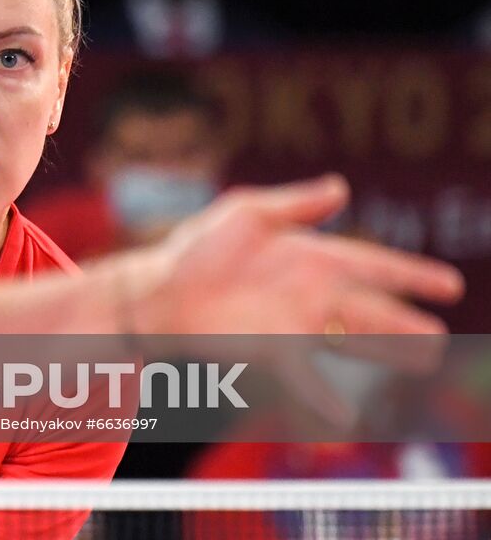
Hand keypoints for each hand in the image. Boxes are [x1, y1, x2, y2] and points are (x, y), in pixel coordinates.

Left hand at [120, 175, 462, 427]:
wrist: (155, 290)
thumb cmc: (196, 248)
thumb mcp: (244, 213)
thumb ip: (293, 203)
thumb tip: (340, 186)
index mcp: (310, 256)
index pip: (370, 263)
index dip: (409, 274)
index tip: (448, 285)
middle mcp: (310, 292)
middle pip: (370, 308)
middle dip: (405, 322)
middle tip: (439, 337)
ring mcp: (295, 324)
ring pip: (352, 340)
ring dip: (385, 351)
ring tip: (422, 359)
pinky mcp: (271, 351)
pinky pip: (307, 376)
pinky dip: (324, 396)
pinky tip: (343, 418)